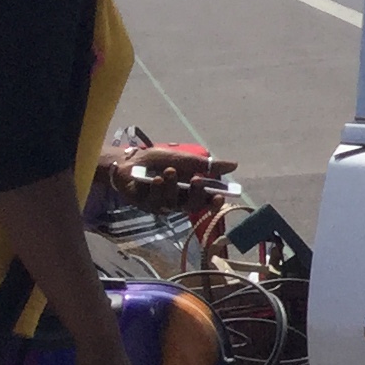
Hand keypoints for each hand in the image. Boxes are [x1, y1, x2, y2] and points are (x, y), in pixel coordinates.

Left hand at [107, 146, 235, 217]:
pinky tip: (156, 178)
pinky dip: (157, 189)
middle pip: (191, 205)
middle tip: (197, 179)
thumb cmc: (158, 160)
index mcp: (189, 192)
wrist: (129, 159)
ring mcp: (161, 204)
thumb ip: (207, 165)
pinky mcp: (145, 204)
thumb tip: (234, 165)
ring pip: (172, 202)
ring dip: (172, 186)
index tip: (220, 197)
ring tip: (169, 171)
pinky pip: (154, 201)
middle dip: (195, 193)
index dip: (214, 203)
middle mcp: (177, 201)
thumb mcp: (185, 160)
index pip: (206, 202)